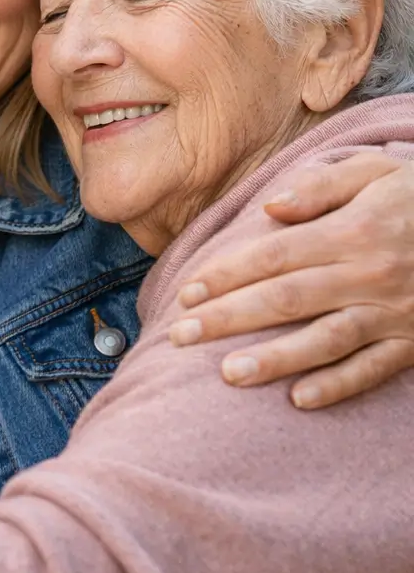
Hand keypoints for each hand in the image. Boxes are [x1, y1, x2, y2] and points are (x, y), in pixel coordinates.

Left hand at [167, 152, 413, 408]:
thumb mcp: (375, 172)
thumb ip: (320, 188)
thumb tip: (270, 208)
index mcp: (352, 231)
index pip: (273, 256)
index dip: (226, 274)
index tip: (187, 292)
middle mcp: (369, 274)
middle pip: (285, 299)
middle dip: (228, 318)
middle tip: (180, 336)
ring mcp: (394, 313)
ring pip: (324, 340)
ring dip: (274, 359)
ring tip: (228, 374)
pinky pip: (374, 369)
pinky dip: (339, 385)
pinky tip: (300, 399)